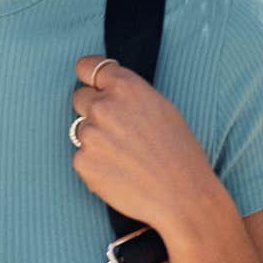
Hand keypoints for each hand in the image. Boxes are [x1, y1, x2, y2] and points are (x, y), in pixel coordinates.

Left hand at [68, 55, 224, 231]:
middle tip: (118, 130)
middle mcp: (103, 106)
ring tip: (124, 156)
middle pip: (80, 98)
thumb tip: (107, 91)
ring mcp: (89, 135)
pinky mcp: (82, 162)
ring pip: (80, 130)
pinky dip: (95, 164)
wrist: (182, 196)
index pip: (86, 67)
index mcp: (125, 86)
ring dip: (95, 139)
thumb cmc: (179, 152)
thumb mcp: (161, 107)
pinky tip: (120, 173)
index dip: (89, 77)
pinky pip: (82, 157)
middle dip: (93, 110)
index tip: (93, 85)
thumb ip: (129, 94)